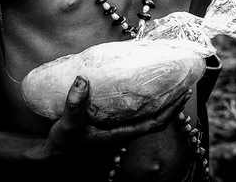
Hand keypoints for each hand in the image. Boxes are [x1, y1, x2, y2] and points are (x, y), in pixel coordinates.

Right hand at [40, 75, 191, 158]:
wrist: (52, 155)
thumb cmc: (63, 144)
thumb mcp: (68, 124)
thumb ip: (75, 104)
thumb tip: (83, 80)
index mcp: (120, 135)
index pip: (155, 123)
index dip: (171, 109)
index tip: (183, 93)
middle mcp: (123, 132)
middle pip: (156, 118)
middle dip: (171, 102)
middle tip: (182, 81)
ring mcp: (117, 129)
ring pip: (145, 115)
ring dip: (158, 100)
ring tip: (167, 80)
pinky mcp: (109, 124)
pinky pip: (133, 112)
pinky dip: (142, 100)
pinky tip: (140, 87)